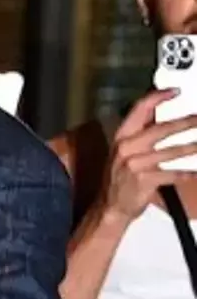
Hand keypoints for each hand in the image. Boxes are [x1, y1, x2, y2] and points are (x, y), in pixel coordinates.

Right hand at [95, 89, 196, 224]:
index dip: (158, 98)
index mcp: (122, 137)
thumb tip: (158, 112)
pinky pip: (171, 174)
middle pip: (160, 129)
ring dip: (191, 147)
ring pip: (169, 152)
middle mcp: (127, 148)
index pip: (139, 110)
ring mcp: (135, 164)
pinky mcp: (144, 181)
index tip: (175, 91)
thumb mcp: (126, 151)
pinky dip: (185, 174)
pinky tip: (193, 172)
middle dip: (184, 122)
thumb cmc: (121, 178)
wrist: (111, 206)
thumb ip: (141, 132)